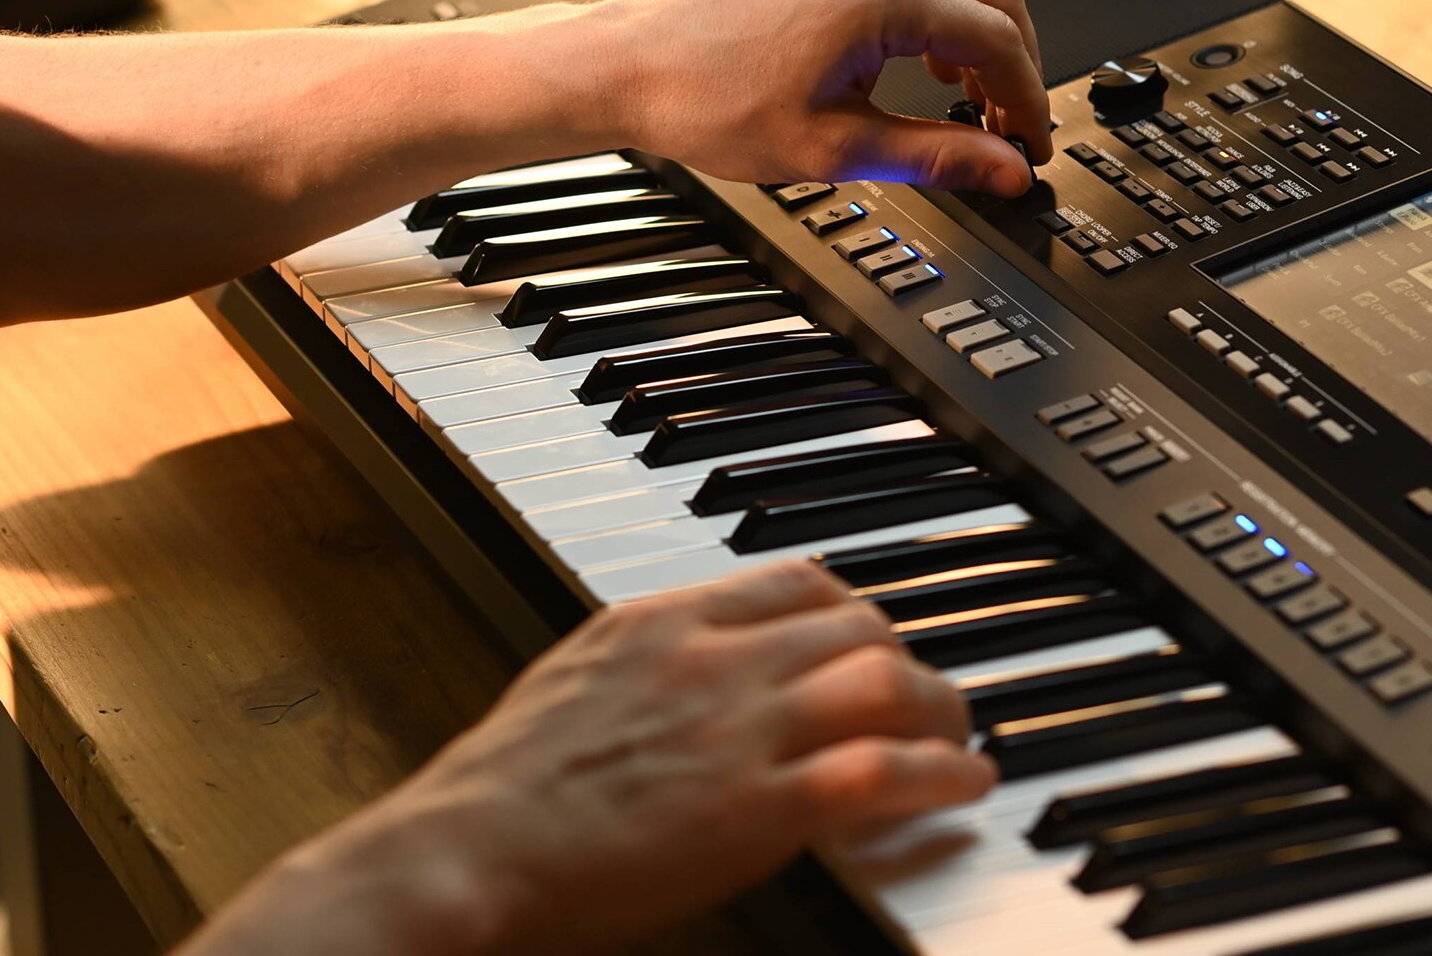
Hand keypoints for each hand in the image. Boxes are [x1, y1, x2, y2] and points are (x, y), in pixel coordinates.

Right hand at [183, 561, 993, 955]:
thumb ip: (641, 665)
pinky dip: (941, 772)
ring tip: (959, 737)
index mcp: (660, 621)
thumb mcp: (570, 687)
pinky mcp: (759, 805)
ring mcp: (739, 727)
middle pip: (855, 624)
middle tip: (926, 694)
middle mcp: (711, 657)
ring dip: (940, 709)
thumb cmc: (498, 793)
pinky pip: (882, 769)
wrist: (466, 853)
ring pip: (884, 681)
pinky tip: (964, 783)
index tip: (871, 635)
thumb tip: (678, 672)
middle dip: (906, 657)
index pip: (794, 578)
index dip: (853, 608)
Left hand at [576, 0, 1051, 197]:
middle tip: (1012, 129)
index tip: (1030, 146)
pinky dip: (941, 17)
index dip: (1030, 100)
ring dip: (982, 35)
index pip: (999, 38)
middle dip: (1019, 63)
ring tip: (972, 105)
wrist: (625, 66)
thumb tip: (1003, 170)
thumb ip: (933, 157)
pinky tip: (924, 68)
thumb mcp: (833, 149)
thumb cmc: (703, 99)